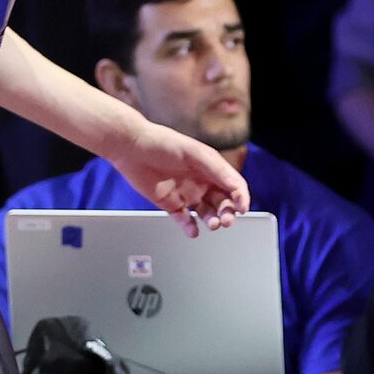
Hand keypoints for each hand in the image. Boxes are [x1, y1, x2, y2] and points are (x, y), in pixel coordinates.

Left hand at [109, 123, 250, 234]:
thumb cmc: (164, 143)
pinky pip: (185, 220)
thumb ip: (217, 169)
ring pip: (207, 214)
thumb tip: (236, 187)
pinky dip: (190, 227)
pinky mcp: (171, 204)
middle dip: (228, 213)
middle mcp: (202, 182)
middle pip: (223, 203)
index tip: (241, 208)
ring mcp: (187, 194)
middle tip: (225, 220)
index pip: (233, 186)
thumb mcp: (195, 152)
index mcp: (211, 168)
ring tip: (212, 224)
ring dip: (213, 221)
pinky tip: (193, 231)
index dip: (241, 197)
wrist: (132, 148)